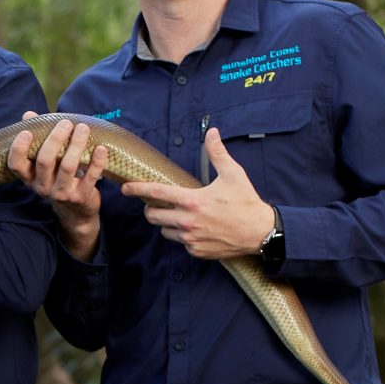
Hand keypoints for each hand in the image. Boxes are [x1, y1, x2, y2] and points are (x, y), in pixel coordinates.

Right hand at [5, 114, 104, 258]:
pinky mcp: (81, 197)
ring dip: (76, 145)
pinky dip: (97, 161)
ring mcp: (62, 193)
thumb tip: (29, 114)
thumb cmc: (58, 178)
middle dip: (55, 139)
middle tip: (66, 123)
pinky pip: (90, 177)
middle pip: (44, 161)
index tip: (26, 132)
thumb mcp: (45, 163)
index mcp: (30, 177)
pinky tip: (101, 148)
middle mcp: (42, 187)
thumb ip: (38, 138)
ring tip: (83, 128)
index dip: (18, 149)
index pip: (16, 165)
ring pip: (68, 167)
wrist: (76, 212)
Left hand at [119, 128, 276, 260]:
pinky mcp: (196, 251)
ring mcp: (190, 239)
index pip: (156, 192)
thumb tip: (212, 132)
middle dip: (150, 209)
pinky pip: (180, 243)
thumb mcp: (233, 174)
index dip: (137, 189)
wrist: (259, 232)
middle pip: (153, 216)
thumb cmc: (245, 202)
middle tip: (156, 204)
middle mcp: (187, 221)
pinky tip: (195, 229)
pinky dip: (183, 236)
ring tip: (179, 216)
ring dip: (166, 223)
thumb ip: (217, 153)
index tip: (125, 188)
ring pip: (164, 231)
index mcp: (192, 200)